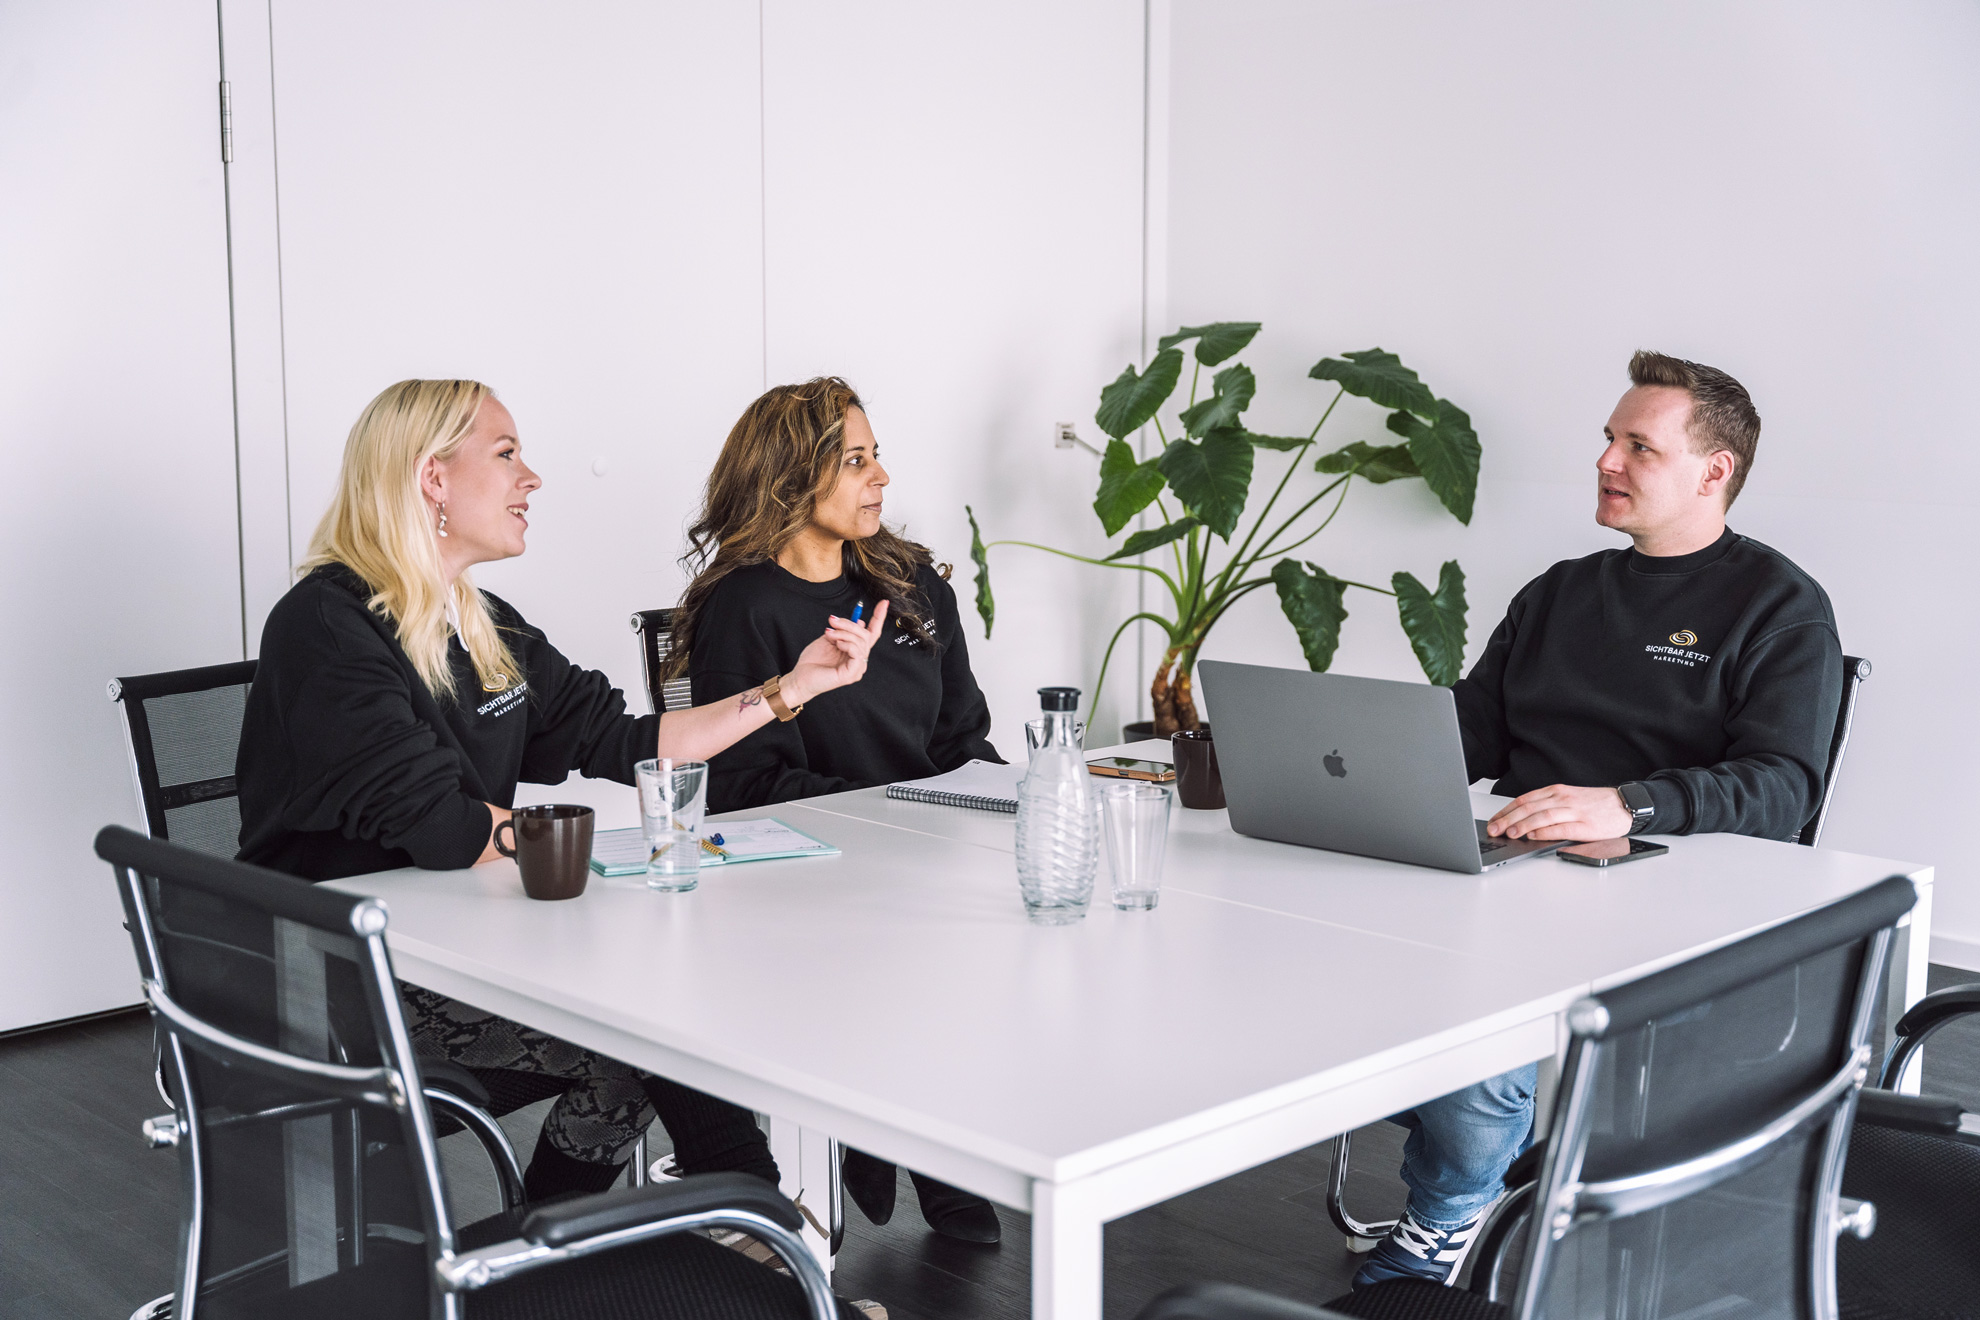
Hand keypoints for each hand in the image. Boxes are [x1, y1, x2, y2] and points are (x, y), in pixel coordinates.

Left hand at [784, 600, 889, 704]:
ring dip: (844, 633)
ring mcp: (857, 668)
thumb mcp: (829, 638)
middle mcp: (859, 659)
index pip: (872, 633)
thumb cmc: (812, 661)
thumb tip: (859, 621)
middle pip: (866, 635)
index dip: (878, 617)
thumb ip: (843, 631)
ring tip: (829, 633)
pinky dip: (847, 644)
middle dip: (849, 624)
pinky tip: (837, 644)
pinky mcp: (852, 674)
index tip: (884, 602)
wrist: (800, 678)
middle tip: (832, 620)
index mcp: (855, 651)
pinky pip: (857, 653)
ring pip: (861, 642)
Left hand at [1486, 784, 1631, 840]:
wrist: (1625, 804)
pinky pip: (1561, 828)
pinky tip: (1533, 836)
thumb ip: (1547, 805)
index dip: (1506, 811)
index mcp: (1556, 791)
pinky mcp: (1585, 825)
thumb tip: (1521, 820)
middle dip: (1508, 819)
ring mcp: (1574, 812)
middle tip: (1494, 829)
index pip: (1524, 800)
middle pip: (1529, 808)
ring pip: (1542, 816)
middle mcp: (1562, 799)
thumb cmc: (1595, 804)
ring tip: (1509, 833)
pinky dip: (1545, 832)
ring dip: (1523, 825)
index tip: (1493, 821)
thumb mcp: (1568, 798)